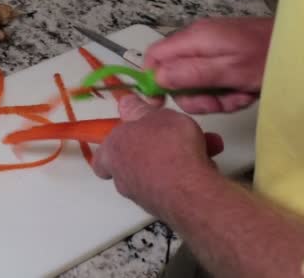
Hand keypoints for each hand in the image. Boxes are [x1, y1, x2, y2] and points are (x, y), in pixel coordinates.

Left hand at [93, 95, 223, 218]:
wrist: (190, 189)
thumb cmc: (167, 148)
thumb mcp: (155, 115)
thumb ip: (140, 110)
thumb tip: (126, 103)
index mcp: (113, 151)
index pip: (102, 155)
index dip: (115, 146)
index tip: (130, 137)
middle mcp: (122, 176)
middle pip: (135, 159)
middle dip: (158, 146)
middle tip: (177, 135)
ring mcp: (141, 194)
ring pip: (159, 170)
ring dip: (179, 157)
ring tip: (204, 144)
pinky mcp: (162, 206)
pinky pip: (174, 184)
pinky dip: (188, 173)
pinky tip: (207, 161)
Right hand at [144, 17, 272, 113]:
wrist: (300, 51)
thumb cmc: (266, 58)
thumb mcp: (229, 70)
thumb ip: (190, 73)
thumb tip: (156, 78)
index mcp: (193, 39)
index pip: (154, 57)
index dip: (151, 80)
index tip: (159, 103)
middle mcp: (198, 43)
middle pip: (174, 76)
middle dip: (194, 96)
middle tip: (216, 103)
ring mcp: (212, 51)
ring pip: (195, 84)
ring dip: (214, 98)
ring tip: (237, 97)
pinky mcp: (224, 60)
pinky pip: (213, 83)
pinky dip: (227, 93)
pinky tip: (244, 93)